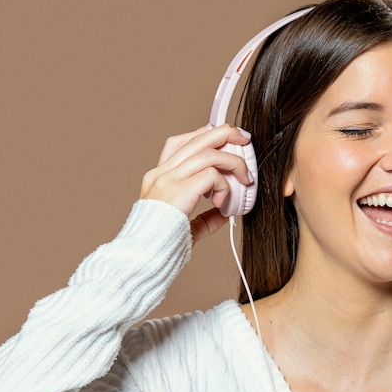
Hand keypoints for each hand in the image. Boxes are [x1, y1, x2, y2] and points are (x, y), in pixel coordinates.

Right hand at [140, 124, 253, 242]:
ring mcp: (168, 180)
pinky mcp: (179, 190)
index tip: (225, 141)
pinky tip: (223, 203)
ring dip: (233, 162)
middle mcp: (161, 174)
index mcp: (159, 179)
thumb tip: (225, 215)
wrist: (145, 257)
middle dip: (224, 133)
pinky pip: (212, 174)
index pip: (180, 143)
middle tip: (244, 139)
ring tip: (245, 178)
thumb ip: (205, 219)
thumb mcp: (187, 228)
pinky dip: (224, 186)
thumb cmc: (161, 247)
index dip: (204, 136)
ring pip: (208, 152)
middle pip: (196, 139)